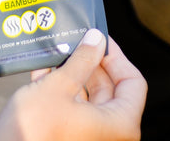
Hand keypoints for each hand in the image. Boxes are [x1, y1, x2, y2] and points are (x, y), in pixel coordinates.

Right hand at [0, 31, 145, 140]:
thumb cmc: (36, 127)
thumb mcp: (60, 86)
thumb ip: (82, 60)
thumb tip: (96, 39)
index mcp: (119, 124)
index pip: (133, 83)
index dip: (116, 56)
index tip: (98, 38)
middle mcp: (109, 133)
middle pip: (110, 88)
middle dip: (90, 61)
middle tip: (75, 39)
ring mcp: (89, 135)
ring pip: (89, 95)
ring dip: (73, 71)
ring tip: (57, 49)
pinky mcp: (70, 134)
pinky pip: (73, 106)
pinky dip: (62, 87)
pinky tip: (44, 67)